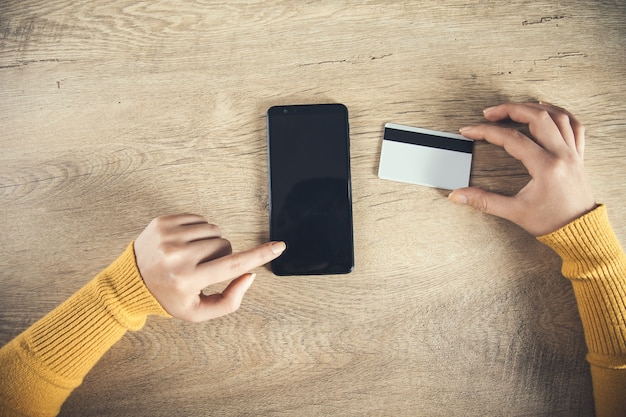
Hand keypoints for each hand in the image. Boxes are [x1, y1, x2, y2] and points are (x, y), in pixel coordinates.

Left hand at [134, 214, 285, 321]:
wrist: (129, 282)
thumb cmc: (169, 298)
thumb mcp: (198, 312)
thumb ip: (230, 300)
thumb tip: (249, 274)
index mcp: (188, 280)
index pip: (232, 265)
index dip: (259, 256)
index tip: (279, 246)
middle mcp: (178, 257)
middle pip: (224, 245)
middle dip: (221, 255)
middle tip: (203, 267)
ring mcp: (169, 237)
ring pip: (214, 230)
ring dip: (210, 242)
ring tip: (192, 256)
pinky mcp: (162, 222)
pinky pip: (199, 219)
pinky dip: (198, 231)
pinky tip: (185, 244)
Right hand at [448, 102, 596, 235]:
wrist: (580, 232)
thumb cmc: (552, 222)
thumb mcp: (514, 212)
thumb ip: (484, 201)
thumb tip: (458, 195)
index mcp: (546, 167)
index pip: (511, 139)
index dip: (486, 131)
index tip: (470, 131)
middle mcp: (561, 155)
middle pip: (536, 117)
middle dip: (509, 110)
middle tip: (490, 113)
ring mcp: (572, 153)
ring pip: (557, 116)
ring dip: (534, 107)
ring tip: (515, 107)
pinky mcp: (578, 156)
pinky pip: (574, 125)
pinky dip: (561, 113)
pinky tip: (548, 110)